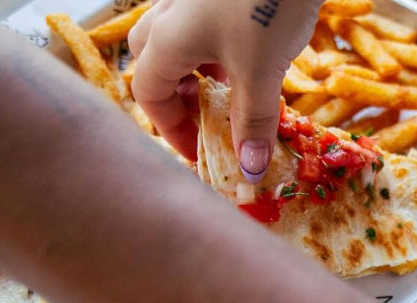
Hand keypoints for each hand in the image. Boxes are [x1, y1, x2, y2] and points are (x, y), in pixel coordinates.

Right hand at [128, 0, 317, 180]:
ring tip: (232, 96)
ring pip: (178, 41)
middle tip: (210, 124)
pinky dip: (218, 51)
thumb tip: (248, 171)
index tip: (200, 153)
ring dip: (199, 75)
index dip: (172, 130)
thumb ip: (253, 122)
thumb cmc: (268, 5)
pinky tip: (251, 59)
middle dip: (179, 100)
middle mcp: (168, 15)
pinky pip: (203, 24)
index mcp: (166, 40)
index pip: (147, 95)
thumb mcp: (262, 72)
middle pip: (153, 64)